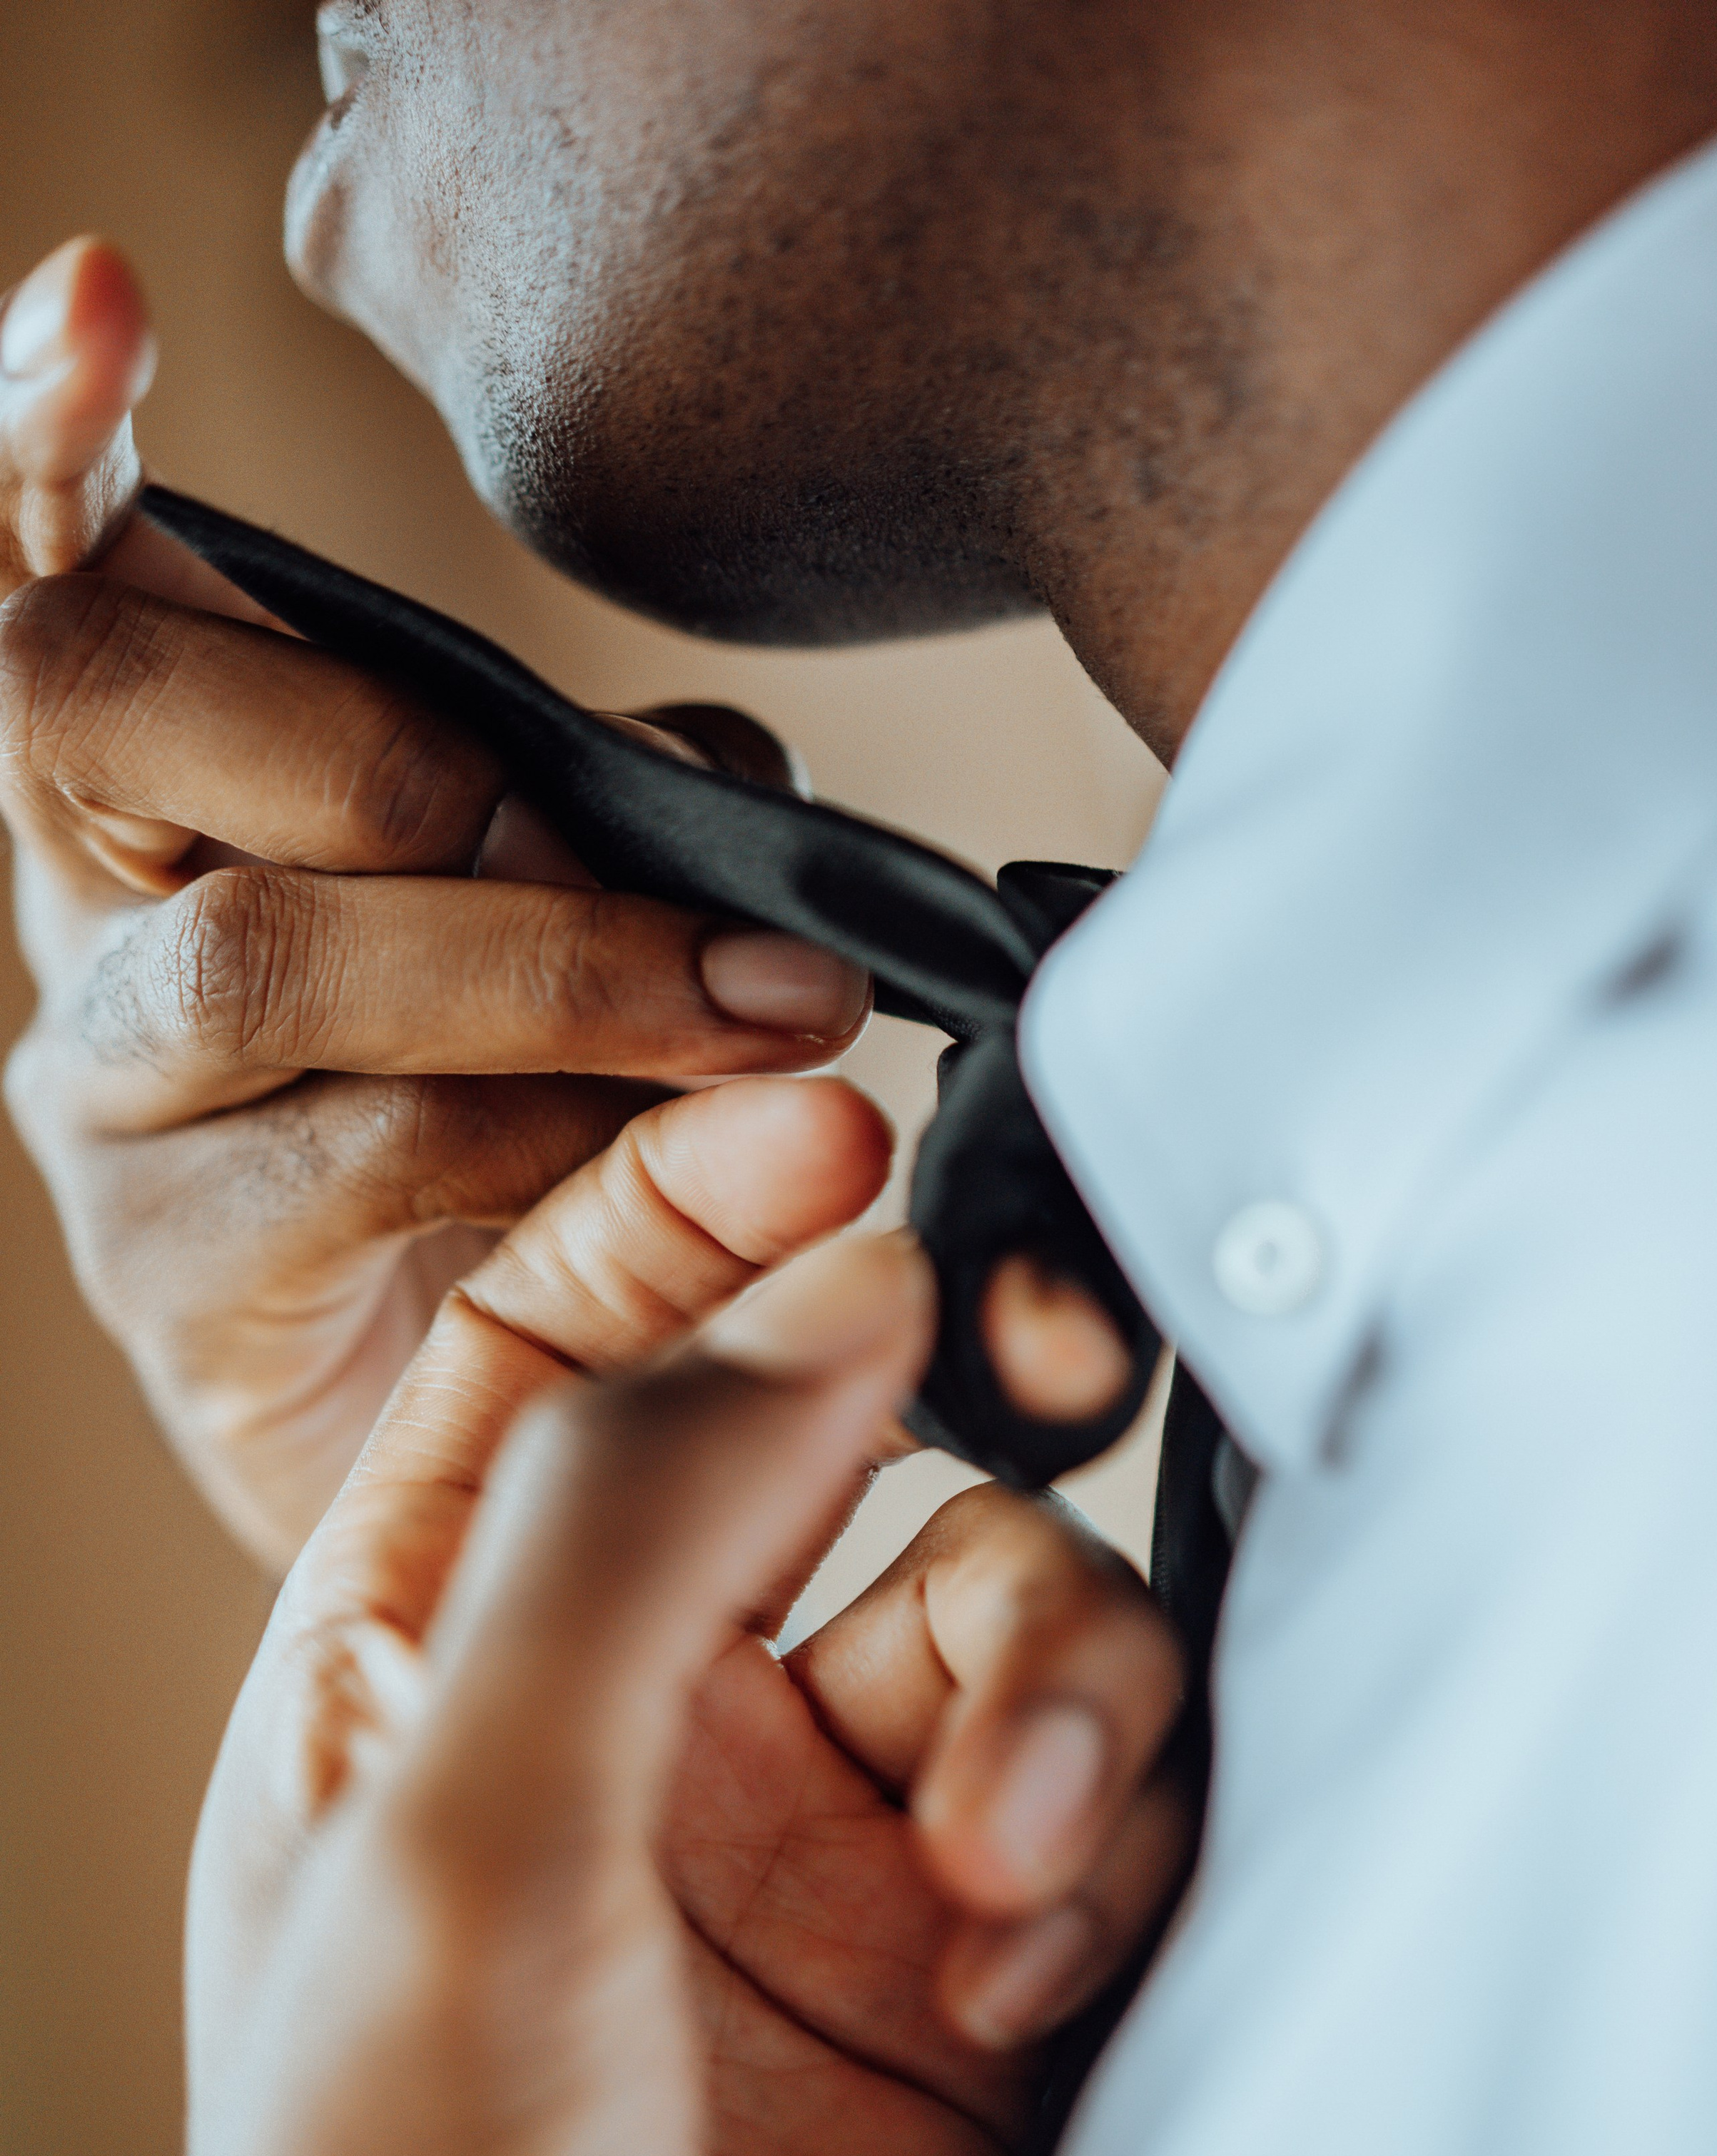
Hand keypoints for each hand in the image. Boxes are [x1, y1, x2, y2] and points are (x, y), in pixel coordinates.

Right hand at [0, 238, 871, 1568]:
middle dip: (386, 745)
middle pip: (93, 709)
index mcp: (159, 795)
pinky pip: (367, 1158)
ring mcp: (107, 1108)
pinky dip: (556, 1137)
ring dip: (547, 967)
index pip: (58, 587)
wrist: (477, 1423)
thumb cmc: (526, 1132)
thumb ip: (614, 807)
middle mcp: (88, 924)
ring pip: (262, 958)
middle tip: (634, 854)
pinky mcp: (175, 1284)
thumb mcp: (583, 913)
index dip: (49, 444)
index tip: (100, 296)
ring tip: (769, 1015)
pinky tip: (685, 1156)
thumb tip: (703, 794)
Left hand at [121, 1095, 1190, 2155]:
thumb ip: (628, 1531)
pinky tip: (1036, 1957)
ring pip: (1029, 1635)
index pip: (584, 1344)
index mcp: (451, 1662)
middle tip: (972, 1661)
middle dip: (966, 1525)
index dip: (706, 1219)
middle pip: (874, 1480)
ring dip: (1063, 1717)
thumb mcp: (451, 1847)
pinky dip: (1117, 1843)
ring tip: (1000, 1880)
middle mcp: (653, 1740)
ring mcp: (825, 1868)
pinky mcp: (980, 2000)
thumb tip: (816, 1288)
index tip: (839, 1150)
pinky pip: (1118, 1811)